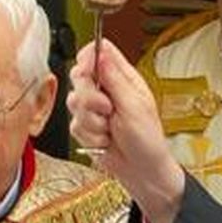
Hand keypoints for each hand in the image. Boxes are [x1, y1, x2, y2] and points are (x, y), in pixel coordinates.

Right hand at [67, 38, 184, 222]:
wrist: (141, 171)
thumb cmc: (147, 140)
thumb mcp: (134, 106)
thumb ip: (115, 79)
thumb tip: (100, 52)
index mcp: (123, 78)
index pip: (99, 51)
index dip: (88, 57)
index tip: (88, 72)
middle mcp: (107, 89)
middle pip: (79, 75)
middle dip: (89, 96)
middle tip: (108, 109)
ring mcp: (94, 108)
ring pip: (73, 102)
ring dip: (92, 121)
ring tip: (110, 129)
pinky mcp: (86, 126)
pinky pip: (74, 125)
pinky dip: (89, 135)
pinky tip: (105, 140)